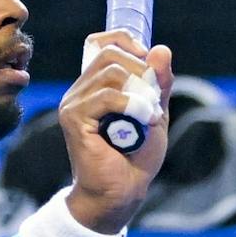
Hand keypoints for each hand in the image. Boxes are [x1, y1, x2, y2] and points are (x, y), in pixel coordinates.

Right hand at [56, 30, 175, 232]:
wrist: (121, 193)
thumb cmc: (135, 158)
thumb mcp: (155, 113)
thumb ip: (158, 83)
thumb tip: (162, 49)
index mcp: (95, 85)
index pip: (102, 42)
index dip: (128, 42)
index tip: (149, 65)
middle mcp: (80, 90)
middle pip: (110, 53)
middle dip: (141, 71)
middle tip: (154, 100)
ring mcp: (74, 103)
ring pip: (111, 72)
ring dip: (141, 92)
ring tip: (150, 116)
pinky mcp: (74, 118)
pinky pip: (107, 96)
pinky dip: (133, 105)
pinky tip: (145, 120)